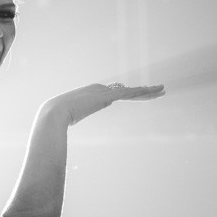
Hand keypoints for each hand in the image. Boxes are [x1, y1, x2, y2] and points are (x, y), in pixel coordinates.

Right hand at [44, 83, 165, 126]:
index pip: (115, 91)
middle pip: (126, 89)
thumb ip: (70, 121)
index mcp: (92, 92)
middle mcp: (99, 88)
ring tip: (162, 89)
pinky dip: (142, 92)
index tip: (138, 93)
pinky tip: (153, 91)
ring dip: (148, 90)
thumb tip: (67, 128)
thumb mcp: (66, 119)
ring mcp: (103, 91)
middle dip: (143, 90)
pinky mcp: (106, 97)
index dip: (129, 93)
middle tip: (158, 89)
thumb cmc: (55, 119)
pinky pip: (129, 93)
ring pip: (131, 90)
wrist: (53, 113)